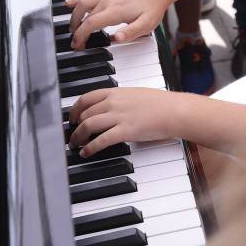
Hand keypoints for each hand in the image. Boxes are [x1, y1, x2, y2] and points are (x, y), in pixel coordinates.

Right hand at [65, 0, 173, 47]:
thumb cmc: (153, 6)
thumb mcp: (147, 24)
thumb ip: (130, 32)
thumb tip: (116, 39)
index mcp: (116, 10)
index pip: (91, 23)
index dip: (81, 35)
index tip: (77, 45)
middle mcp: (109, 0)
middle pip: (84, 14)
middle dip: (76, 29)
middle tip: (76, 42)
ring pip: (83, 3)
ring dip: (74, 16)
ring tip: (72, 28)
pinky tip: (69, 3)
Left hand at [69, 87, 184, 155]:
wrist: (173, 110)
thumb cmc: (159, 103)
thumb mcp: (134, 94)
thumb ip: (119, 99)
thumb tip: (108, 107)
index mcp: (115, 92)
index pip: (86, 98)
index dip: (74, 109)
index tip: (72, 118)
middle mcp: (113, 102)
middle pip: (84, 113)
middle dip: (74, 126)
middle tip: (72, 135)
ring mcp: (118, 116)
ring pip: (88, 125)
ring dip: (77, 137)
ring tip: (75, 145)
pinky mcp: (125, 131)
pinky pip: (101, 140)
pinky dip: (90, 147)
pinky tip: (86, 153)